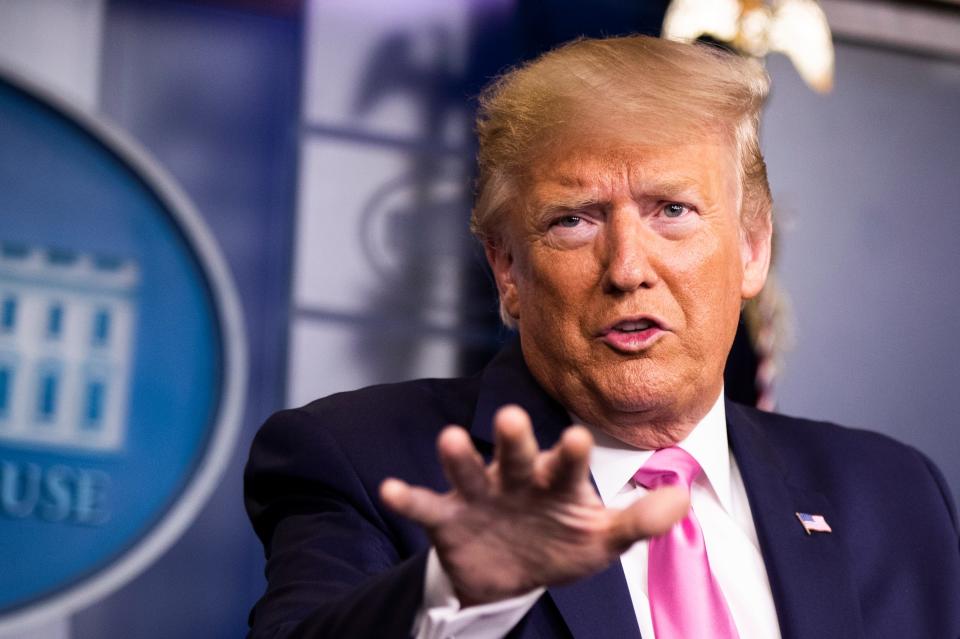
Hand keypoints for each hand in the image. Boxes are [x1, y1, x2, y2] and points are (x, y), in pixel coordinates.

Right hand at [379, 404, 688, 605]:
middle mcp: (516, 478)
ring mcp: (480, 495)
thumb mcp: (601, 539)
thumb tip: (685, 500)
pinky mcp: (448, 517)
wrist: (510, 573)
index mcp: (555, 481)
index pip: (566, 463)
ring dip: (459, 457)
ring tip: (450, 439)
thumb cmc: (559, 544)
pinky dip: (409, 498)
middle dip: (514, 438)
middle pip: (516, 454)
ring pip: (468, 471)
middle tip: (513, 416)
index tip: (580, 436)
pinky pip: (426, 505)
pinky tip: (393, 489)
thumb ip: (639, 521)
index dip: (572, 453)